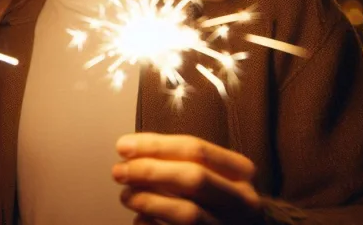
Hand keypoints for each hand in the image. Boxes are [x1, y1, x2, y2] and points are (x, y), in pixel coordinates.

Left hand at [113, 133, 262, 224]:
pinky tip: (140, 220)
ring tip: (126, 196)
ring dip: (149, 202)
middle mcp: (243, 201)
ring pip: (188, 213)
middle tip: (119, 171)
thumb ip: (179, 161)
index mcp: (241, 172)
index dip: (155, 145)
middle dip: (150, 171)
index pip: (196, 149)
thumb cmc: (217, 201)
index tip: (124, 146)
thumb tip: (131, 150)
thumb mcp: (211, 174)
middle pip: (193, 178)